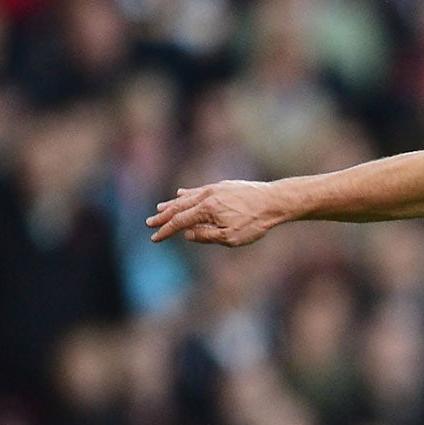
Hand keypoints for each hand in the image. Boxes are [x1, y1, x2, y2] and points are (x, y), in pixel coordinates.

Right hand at [145, 181, 283, 245]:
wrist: (274, 201)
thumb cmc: (254, 222)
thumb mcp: (230, 237)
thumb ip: (206, 236)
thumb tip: (188, 234)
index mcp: (206, 209)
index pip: (180, 221)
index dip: (166, 230)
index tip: (154, 238)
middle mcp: (207, 196)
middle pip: (179, 207)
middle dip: (163, 216)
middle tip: (149, 223)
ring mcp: (214, 189)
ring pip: (187, 197)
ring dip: (172, 204)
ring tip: (160, 208)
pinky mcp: (222, 186)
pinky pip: (198, 190)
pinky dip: (187, 194)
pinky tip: (181, 193)